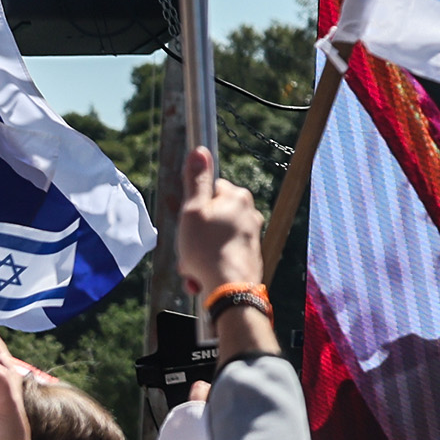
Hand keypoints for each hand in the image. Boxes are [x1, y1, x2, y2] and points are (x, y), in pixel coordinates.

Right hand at [175, 146, 264, 296]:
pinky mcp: (249, 254)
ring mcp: (251, 235)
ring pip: (213, 240)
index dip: (193, 208)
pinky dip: (209, 266)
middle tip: (188, 250)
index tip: (188, 223)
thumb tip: (199, 150)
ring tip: (194, 268)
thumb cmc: (207, 249)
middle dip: (194, 236)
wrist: (230, 288)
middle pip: (210, 218)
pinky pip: (221, 256)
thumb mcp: (193, 211)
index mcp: (237, 197)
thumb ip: (195, 181)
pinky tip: (201, 279)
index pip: (209, 191)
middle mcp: (249, 213)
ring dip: (198, 255)